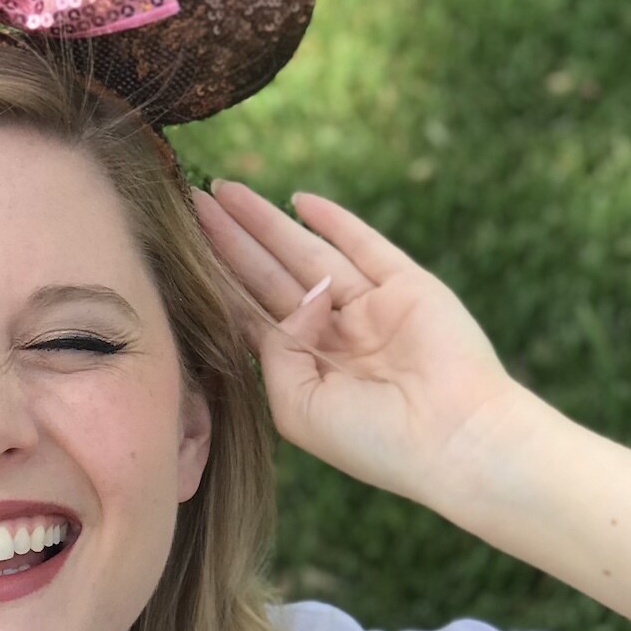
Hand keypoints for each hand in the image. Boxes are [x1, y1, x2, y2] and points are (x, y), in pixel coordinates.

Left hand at [191, 181, 532, 505]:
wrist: (451, 439)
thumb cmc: (370, 440)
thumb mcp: (296, 407)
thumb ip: (276, 351)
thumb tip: (296, 300)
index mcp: (304, 371)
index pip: (250, 315)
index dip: (216, 283)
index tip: (178, 253)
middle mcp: (333, 336)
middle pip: (269, 277)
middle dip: (231, 242)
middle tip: (191, 203)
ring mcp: (369, 308)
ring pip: (306, 253)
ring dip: (266, 223)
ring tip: (225, 191)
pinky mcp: (406, 285)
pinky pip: (363, 244)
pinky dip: (333, 220)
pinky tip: (298, 200)